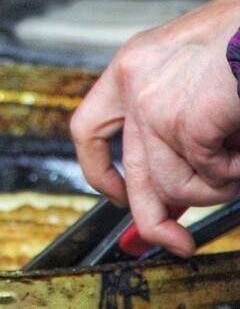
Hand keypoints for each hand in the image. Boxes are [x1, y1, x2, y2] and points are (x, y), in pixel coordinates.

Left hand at [71, 0, 239, 255]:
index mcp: (129, 68)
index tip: (116, 198)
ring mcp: (157, 104)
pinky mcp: (189, 121)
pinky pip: (216, 175)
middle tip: (177, 244)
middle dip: (155, 220)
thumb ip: (171, 118)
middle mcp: (132, 85)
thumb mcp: (191, 67)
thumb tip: (169, 191)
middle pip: (134, 175)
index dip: (98, 172)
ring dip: (219, 186)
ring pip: (180, 184)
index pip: (87, 128)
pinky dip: (239, 171)